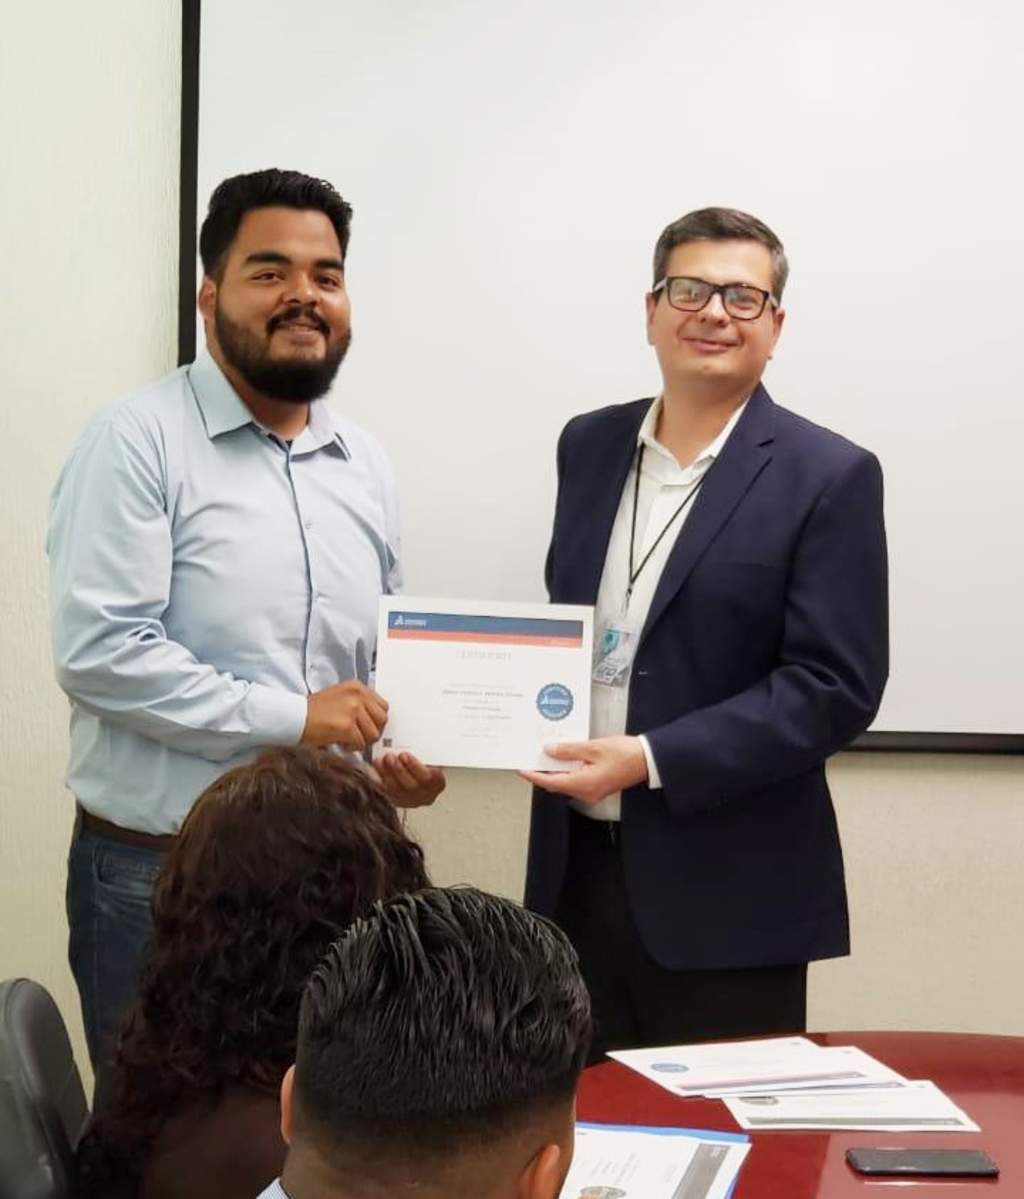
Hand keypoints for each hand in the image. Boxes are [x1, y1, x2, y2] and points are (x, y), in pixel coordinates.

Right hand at [302, 681, 387, 749]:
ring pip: (373, 734)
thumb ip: (358, 704)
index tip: (367, 727)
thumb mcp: (340, 698)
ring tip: (348, 740)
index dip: (376, 720)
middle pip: (382, 720)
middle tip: (360, 737)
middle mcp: (357, 695)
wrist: (294, 717)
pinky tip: (341, 743)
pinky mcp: (346, 726)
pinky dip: (352, 748)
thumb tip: (374, 720)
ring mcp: (353, 710)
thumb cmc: (312, 711)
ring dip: (362, 741)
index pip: (383, 706)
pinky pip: (360, 743)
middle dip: (373, 731)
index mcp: (357, 687)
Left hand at [376, 752, 445, 808]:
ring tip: (381, 760)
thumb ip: (425, 753)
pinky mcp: (396, 800)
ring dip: (387, 774)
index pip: (429, 778)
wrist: (421, 775)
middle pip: (411, 785)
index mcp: (437, 783)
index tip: (405, 755)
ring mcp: (410, 800)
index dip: (415, 766)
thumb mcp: (431, 756)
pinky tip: (376, 769)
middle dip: (398, 770)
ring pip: (396, 790)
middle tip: (390, 756)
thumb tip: (416, 739)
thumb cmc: (427, 763)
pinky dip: (379, 780)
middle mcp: (425, 795)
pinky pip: (385, 792)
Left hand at [519, 735, 647, 805]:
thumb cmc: (624, 754)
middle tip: (529, 759)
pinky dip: (566, 771)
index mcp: (583, 784)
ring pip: (566, 783)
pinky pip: (576, 781)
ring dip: (554, 771)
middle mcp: (586, 792)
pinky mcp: (598, 786)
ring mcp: (592, 791)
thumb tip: (549, 751)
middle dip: (542, 773)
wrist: (647, 760)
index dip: (534, 776)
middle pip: (556, 784)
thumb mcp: (593, 747)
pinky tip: (563, 758)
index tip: (521, 769)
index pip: (550, 782)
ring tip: (544, 756)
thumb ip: (569, 750)